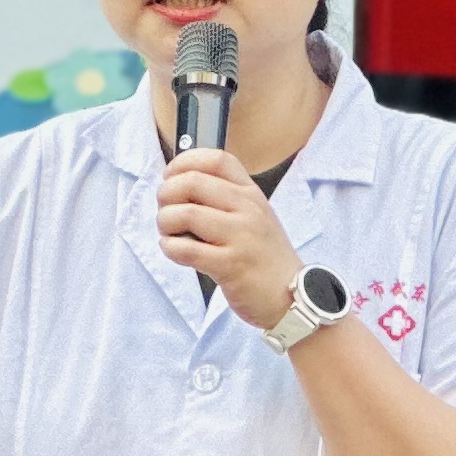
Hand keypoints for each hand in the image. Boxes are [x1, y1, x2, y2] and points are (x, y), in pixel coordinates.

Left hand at [159, 149, 301, 330]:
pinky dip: (170, 248)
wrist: (290, 297)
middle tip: (164, 209)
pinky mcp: (230, 265)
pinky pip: (186, 249)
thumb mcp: (256, 217)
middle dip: (166, 194)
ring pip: (185, 213)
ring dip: (165, 222)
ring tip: (168, 233)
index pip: (217, 159)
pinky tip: (173, 250)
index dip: (185, 162)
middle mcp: (248, 209)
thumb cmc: (265, 258)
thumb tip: (179, 186)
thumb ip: (226, 200)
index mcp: (251, 194)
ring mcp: (240, 236)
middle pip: (193, 182)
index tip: (171, 176)